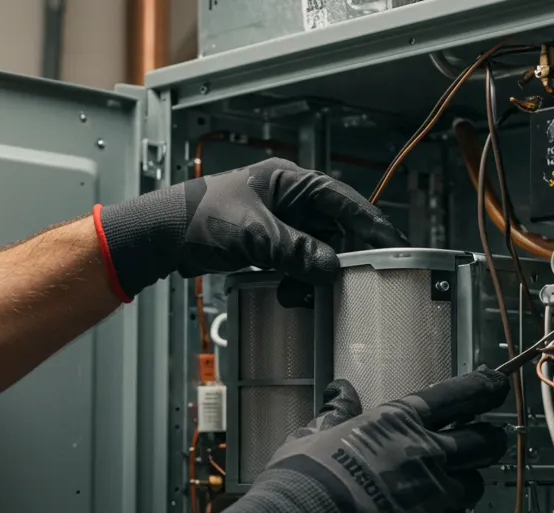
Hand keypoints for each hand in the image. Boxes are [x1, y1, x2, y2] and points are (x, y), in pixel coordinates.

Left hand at [92, 158, 406, 302]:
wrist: (162, 236)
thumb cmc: (199, 219)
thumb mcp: (255, 235)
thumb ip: (296, 250)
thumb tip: (330, 266)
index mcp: (289, 180)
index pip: (343, 199)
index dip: (369, 222)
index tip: (390, 245)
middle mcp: (288, 198)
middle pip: (332, 227)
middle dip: (339, 255)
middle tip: (354, 279)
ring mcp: (277, 221)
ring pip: (314, 247)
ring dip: (315, 271)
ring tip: (308, 291)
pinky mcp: (266, 242)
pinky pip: (295, 260)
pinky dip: (297, 277)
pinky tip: (291, 292)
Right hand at [192, 369, 509, 512]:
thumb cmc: (303, 481)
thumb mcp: (314, 435)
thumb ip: (337, 412)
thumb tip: (338, 391)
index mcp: (399, 421)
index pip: (458, 395)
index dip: (484, 387)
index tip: (497, 384)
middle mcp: (428, 454)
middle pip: (484, 441)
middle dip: (488, 440)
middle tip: (484, 442)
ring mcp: (438, 497)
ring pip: (474, 487)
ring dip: (462, 486)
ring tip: (441, 492)